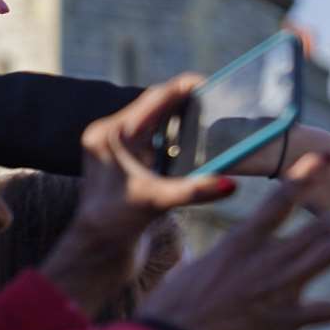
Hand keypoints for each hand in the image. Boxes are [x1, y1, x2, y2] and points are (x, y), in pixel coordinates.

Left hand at [41, 74, 236, 316]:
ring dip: (184, 121)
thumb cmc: (117, 222)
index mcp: (112, 133)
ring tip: (213, 118)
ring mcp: (119, 147)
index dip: (182, 89)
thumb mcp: (159, 202)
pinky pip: (157, 139)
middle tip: (218, 100)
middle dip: (187, 103)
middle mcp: (112, 134)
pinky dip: (178, 139)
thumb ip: (195, 191)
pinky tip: (199, 145)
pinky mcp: (128, 161)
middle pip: (156, 107)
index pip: (153, 100)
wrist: (97, 246)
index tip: (208, 82)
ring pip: (157, 123)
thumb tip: (231, 184)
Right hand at [138, 151, 329, 329]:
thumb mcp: (196, 269)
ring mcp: (280, 288)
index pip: (279, 200)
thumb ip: (219, 260)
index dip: (305, 176)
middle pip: (316, 227)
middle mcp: (266, 259)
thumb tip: (213, 257)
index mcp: (241, 242)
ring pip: (328, 256)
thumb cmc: (174, 306)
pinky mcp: (286, 320)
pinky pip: (327, 310)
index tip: (326, 159)